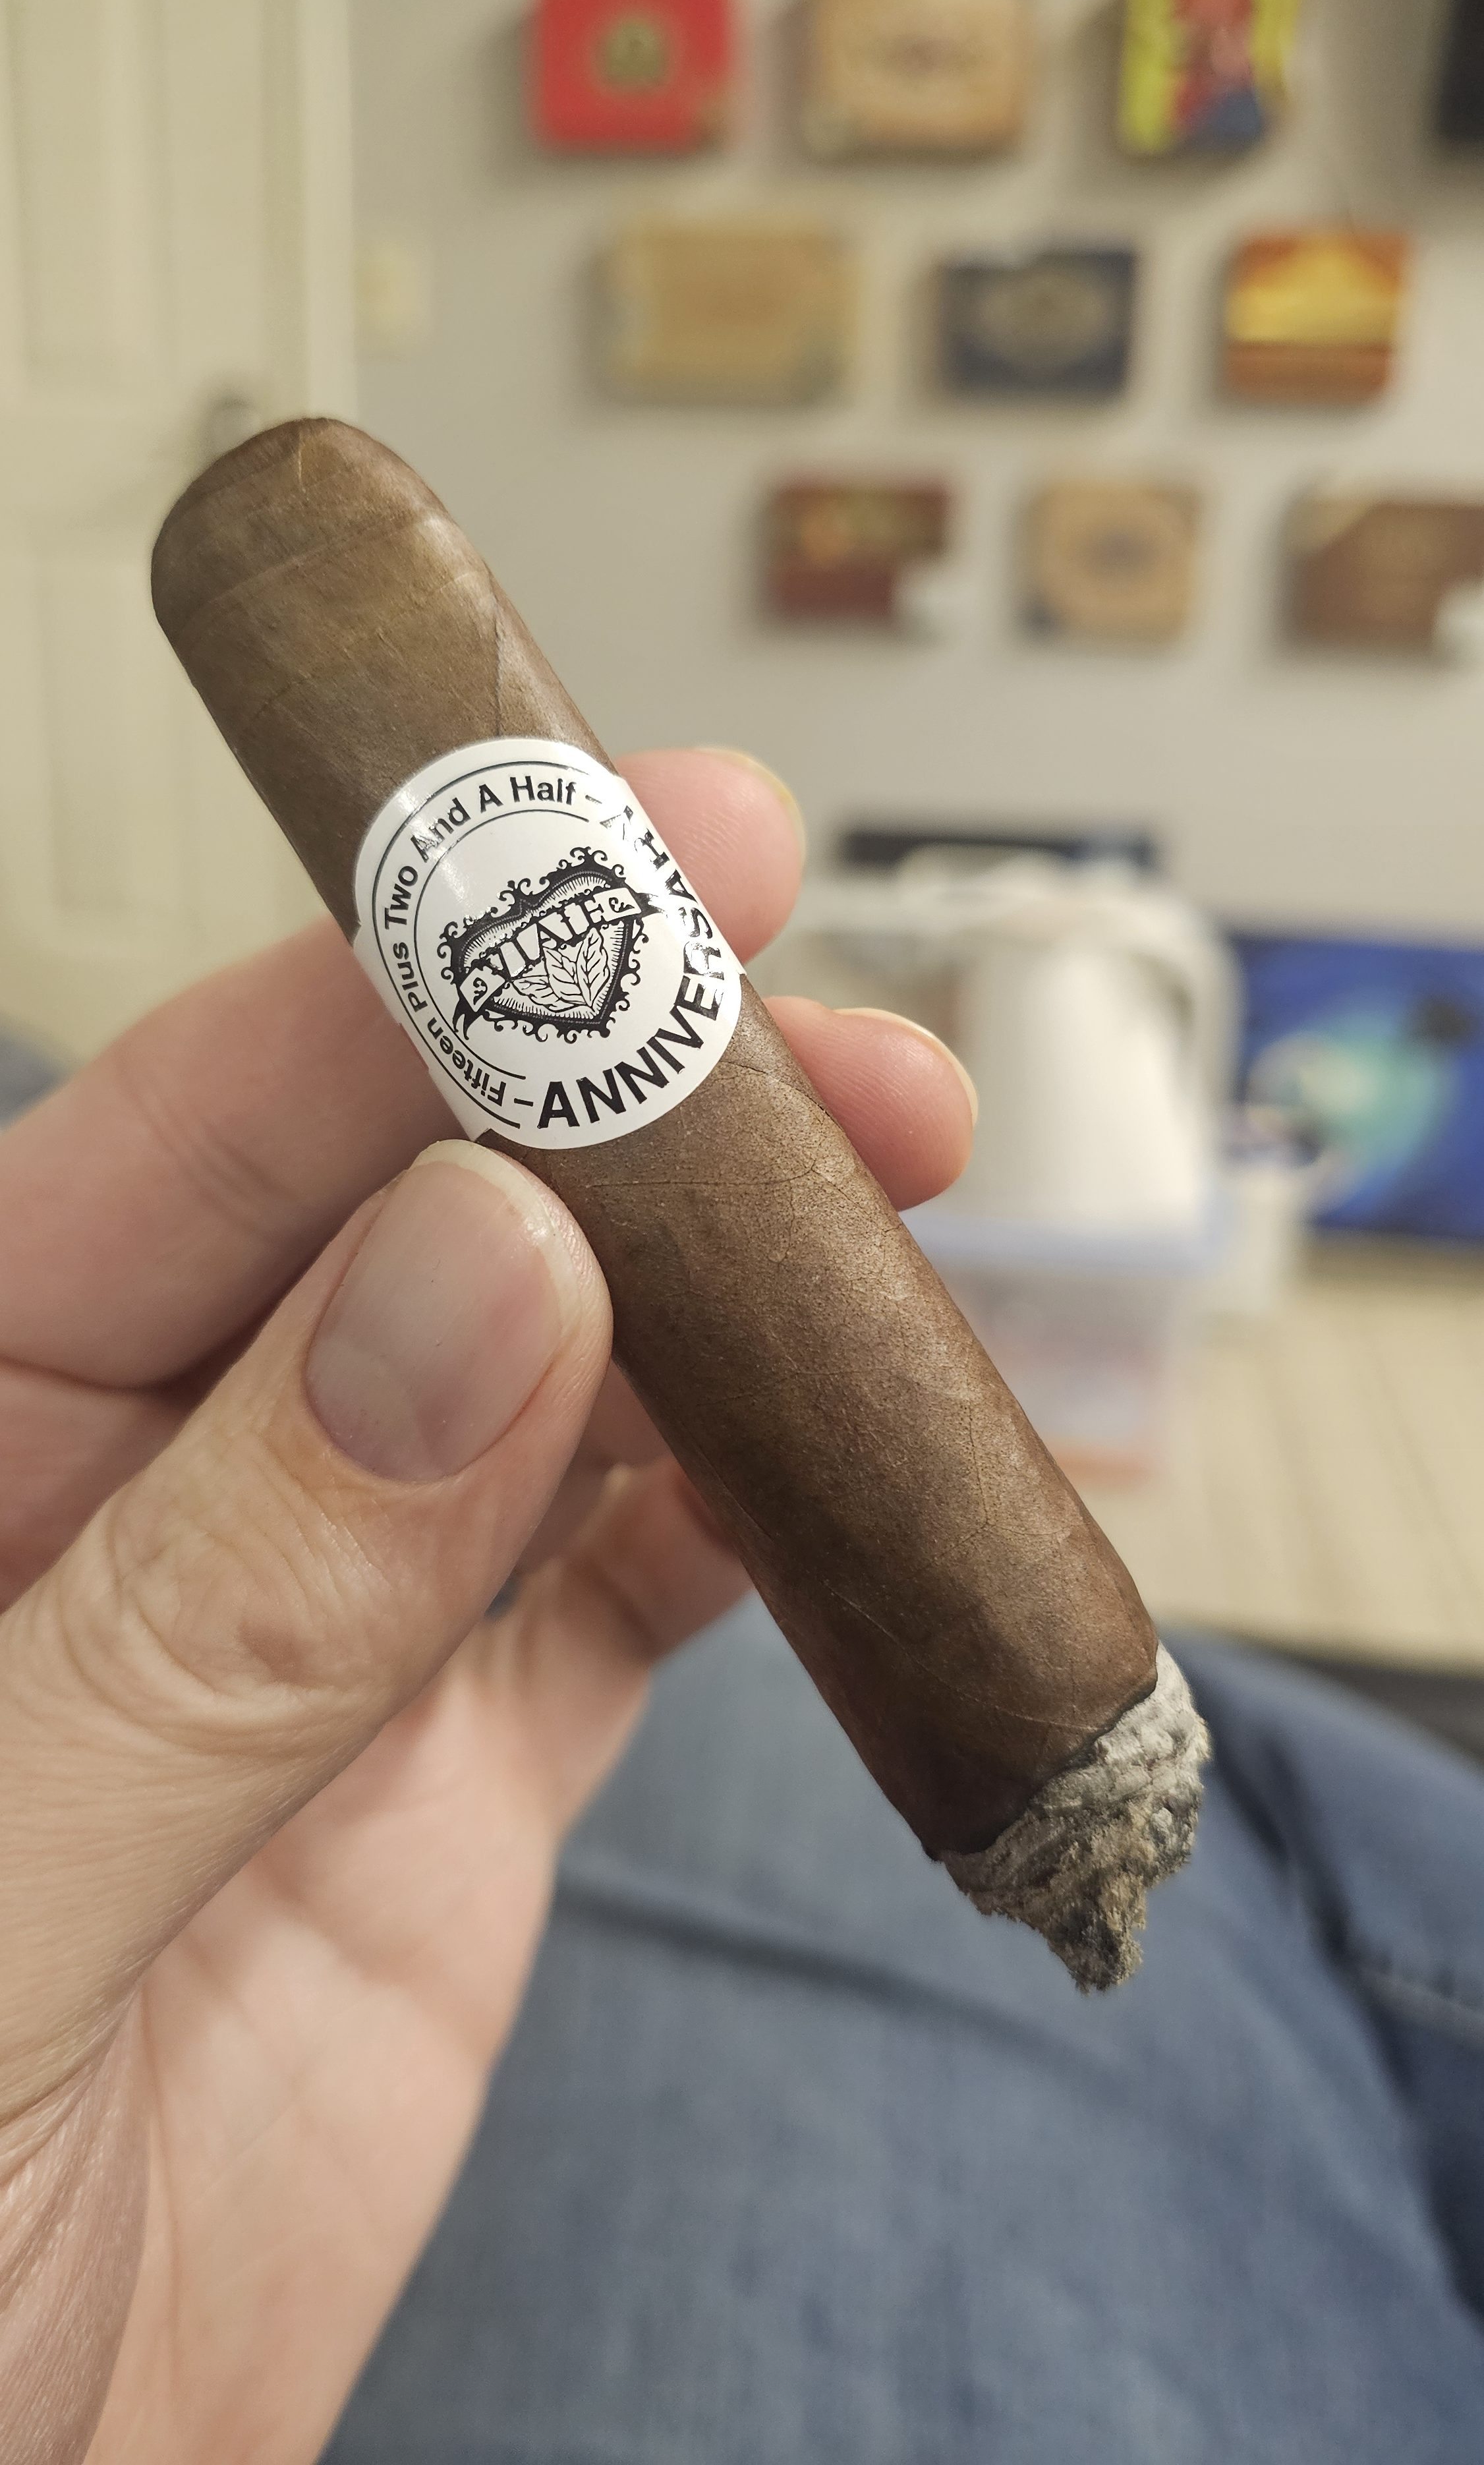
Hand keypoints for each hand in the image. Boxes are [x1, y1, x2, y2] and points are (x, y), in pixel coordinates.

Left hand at [0, 749, 974, 2464]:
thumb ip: (207, 1610)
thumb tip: (482, 1281)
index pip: (182, 1143)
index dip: (406, 983)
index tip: (620, 882)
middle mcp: (133, 1502)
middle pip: (405, 1224)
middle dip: (619, 1111)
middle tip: (825, 1046)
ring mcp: (310, 1638)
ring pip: (550, 1390)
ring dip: (725, 1300)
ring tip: (897, 1201)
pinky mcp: (441, 1792)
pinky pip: (617, 1603)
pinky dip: (750, 1520)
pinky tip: (848, 1451)